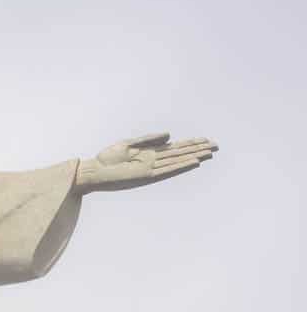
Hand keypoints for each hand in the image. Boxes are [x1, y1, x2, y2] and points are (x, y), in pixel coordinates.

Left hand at [75, 133, 217, 192]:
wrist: (95, 171)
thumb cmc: (108, 158)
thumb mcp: (129, 144)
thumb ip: (149, 139)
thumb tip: (170, 136)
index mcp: (150, 152)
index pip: (175, 147)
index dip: (190, 143)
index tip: (205, 140)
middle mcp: (154, 161)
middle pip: (180, 153)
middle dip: (197, 149)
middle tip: (216, 145)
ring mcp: (152, 168)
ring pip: (178, 161)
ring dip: (193, 156)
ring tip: (209, 152)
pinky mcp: (147, 175)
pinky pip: (168, 170)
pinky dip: (181, 166)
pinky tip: (193, 162)